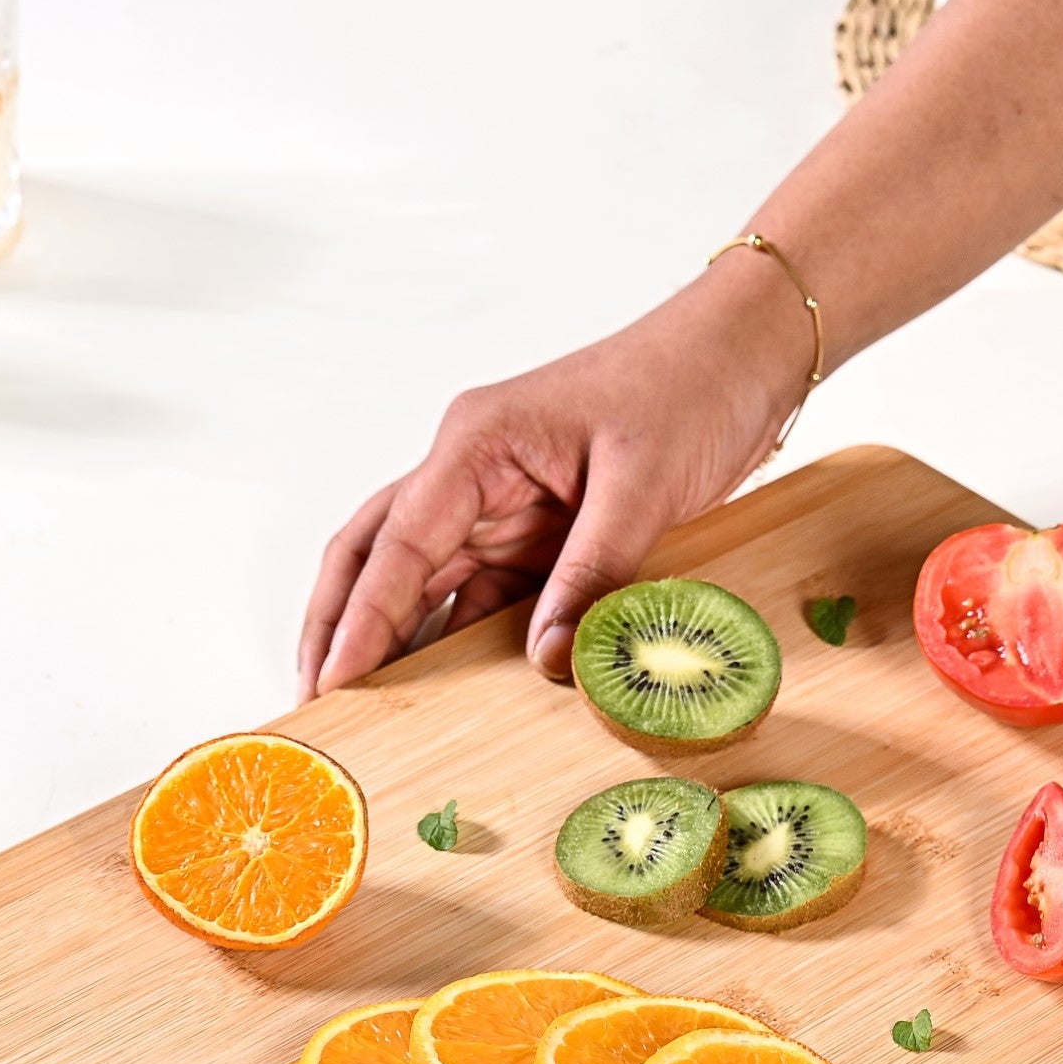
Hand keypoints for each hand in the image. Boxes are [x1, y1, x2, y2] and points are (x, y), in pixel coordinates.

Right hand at [298, 255, 812, 699]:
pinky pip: (484, 593)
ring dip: (393, 640)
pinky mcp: (540, 532)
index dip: (361, 619)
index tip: (334, 681)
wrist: (744, 354)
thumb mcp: (643, 488)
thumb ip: (591, 575)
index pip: (398, 545)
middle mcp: (472, 474)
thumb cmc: (690, 387)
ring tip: (365, 709)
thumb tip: (546, 659)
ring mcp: (502, 504)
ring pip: (423, 582)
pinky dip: (461, 638)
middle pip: (379, 559)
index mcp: (476, 445)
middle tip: (318, 702)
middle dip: (341, 629)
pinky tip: (446, 688)